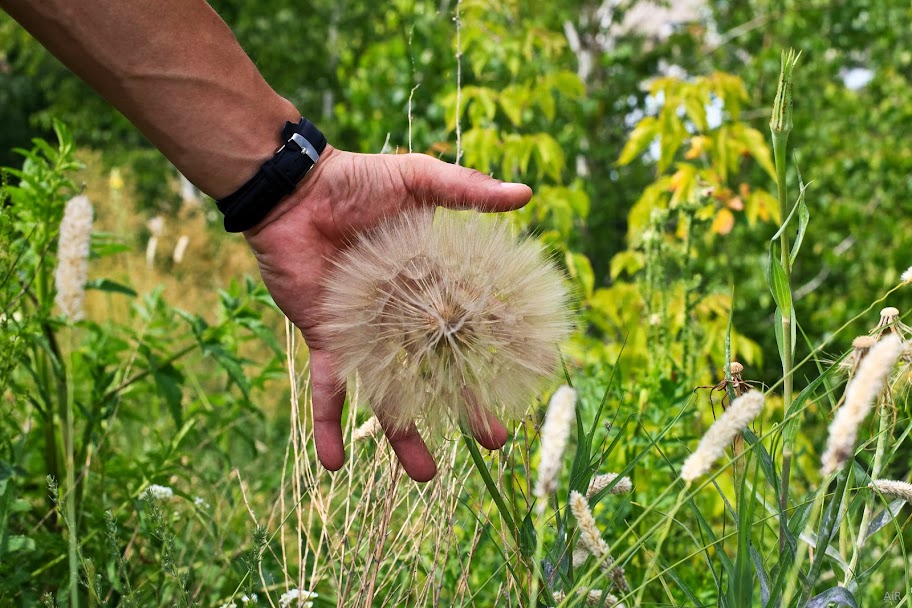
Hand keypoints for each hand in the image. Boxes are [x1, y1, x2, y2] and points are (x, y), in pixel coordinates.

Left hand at [243, 146, 532, 480]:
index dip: (497, 355)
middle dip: (463, 408)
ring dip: (403, 435)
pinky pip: (331, 388)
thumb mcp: (417, 180)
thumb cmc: (355, 181)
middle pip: (438, 373)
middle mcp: (403, 319)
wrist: (292, 189)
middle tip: (493, 440)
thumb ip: (467, 192)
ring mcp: (365, 334)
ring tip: (425, 475)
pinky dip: (329, 424)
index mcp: (432, 286)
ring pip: (389, 393)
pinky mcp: (328, 339)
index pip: (472, 329)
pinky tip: (335, 464)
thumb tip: (526, 194)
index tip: (524, 383)